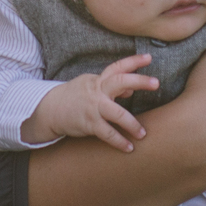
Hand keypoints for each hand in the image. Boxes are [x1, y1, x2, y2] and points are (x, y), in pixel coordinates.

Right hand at [22, 56, 159, 150]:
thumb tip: (131, 90)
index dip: (133, 62)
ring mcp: (93, 107)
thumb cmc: (74, 97)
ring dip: (132, 124)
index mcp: (98, 81)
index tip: (149, 57)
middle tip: (156, 83)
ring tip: (143, 134)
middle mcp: (97, 91)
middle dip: (139, 81)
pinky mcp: (89, 124)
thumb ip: (111, 87)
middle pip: (119, 81)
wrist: (49, 110)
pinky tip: (129, 148)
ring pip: (117, 113)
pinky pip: (107, 133)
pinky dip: (119, 141)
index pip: (117, 67)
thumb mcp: (92, 87)